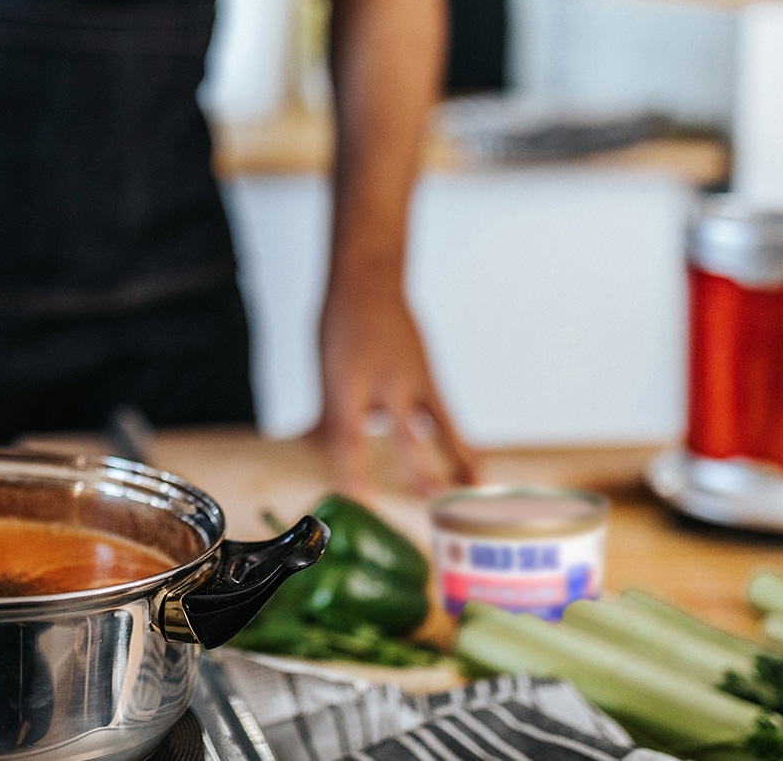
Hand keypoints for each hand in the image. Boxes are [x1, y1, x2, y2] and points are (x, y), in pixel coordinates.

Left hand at [310, 284, 479, 494]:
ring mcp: (412, 380)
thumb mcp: (324, 369)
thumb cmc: (340, 324)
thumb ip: (324, 416)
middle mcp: (385, 383)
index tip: (360, 497)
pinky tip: (476, 469)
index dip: (354, 467)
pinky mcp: (430, 378)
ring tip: (468, 492)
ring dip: (454, 460)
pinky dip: (461, 443)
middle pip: (404, 434)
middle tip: (428, 500)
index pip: (350, 433)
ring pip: (438, 427)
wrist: (370, 282)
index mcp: (349, 382)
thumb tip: (306, 451)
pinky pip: (449, 416)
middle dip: (416, 468)